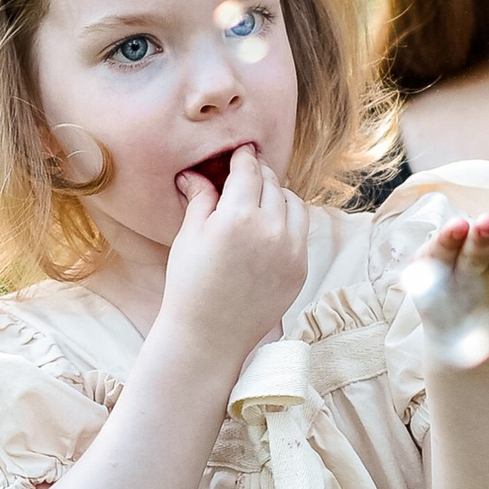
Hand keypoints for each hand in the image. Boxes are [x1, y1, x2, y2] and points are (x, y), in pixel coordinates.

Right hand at [160, 146, 310, 371]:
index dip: (243, 157)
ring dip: (279, 195)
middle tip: (248, 173)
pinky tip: (271, 227)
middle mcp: (271, 230)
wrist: (208, 336)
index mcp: (238, 216)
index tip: (240, 151)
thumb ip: (200, 199)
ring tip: (262, 199)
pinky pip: (300, 232)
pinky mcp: (300, 270)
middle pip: (272, 184)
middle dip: (259, 174)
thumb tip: (195, 174)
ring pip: (294, 204)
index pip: (247, 171)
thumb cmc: (189, 285)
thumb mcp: (189, 236)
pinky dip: (288, 222)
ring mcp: (290, 251)